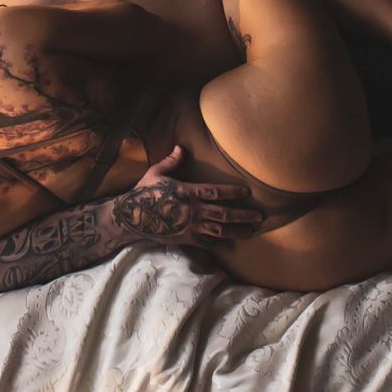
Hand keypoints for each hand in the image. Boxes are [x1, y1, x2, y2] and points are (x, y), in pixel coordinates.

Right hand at [118, 145, 259, 246]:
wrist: (131, 218)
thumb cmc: (143, 193)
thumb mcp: (156, 173)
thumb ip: (172, 161)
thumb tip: (181, 147)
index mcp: (188, 192)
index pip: (215, 192)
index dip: (232, 192)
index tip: (246, 192)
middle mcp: (193, 211)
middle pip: (224, 214)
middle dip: (244, 215)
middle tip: (260, 217)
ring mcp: (190, 227)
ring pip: (220, 230)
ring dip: (238, 230)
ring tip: (252, 230)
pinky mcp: (186, 239)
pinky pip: (207, 243)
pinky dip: (220, 243)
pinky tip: (231, 244)